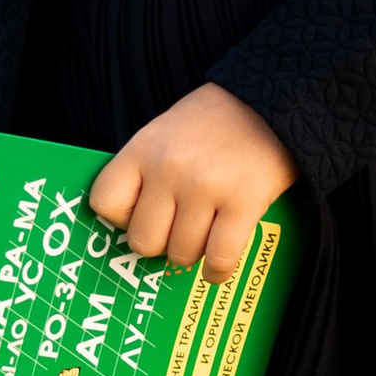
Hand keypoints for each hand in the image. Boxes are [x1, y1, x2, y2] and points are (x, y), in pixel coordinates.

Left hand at [90, 84, 295, 283]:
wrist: (270, 105)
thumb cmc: (212, 125)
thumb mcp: (164, 133)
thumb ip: (144, 172)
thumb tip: (132, 226)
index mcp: (144, 148)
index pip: (105, 202)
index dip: (122, 218)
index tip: (140, 214)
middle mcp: (170, 168)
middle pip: (143, 240)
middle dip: (160, 243)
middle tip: (176, 231)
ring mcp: (206, 187)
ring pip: (181, 253)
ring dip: (192, 254)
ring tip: (204, 237)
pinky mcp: (244, 202)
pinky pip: (219, 257)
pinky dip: (216, 271)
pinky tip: (217, 268)